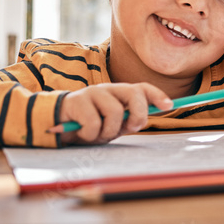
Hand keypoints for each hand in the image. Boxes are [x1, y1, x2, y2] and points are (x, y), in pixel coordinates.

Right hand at [49, 83, 172, 144]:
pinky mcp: (76, 101)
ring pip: (115, 112)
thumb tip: (140, 120)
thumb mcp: (111, 126)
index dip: (157, 96)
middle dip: (139, 113)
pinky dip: (90, 135)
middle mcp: (108, 89)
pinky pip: (93, 123)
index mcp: (119, 93)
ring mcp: (92, 93)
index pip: (142, 88)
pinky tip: (82, 134)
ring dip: (108, 131)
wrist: (54, 123)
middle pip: (133, 93)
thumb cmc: (88, 125)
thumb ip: (126, 122)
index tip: (169, 106)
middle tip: (131, 129)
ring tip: (97, 135)